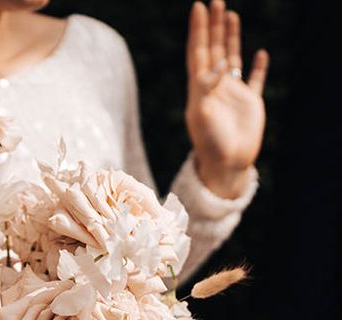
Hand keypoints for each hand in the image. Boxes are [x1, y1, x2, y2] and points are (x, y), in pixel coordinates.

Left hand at [185, 0, 268, 197]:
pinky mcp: (249, 103)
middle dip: (213, 26)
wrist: (225, 165)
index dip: (198, 30)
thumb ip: (206, 88)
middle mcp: (215, 87)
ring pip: (231, 58)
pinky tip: (259, 53)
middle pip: (213, 49)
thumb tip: (218, 62)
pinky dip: (257, 66)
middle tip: (215, 1)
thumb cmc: (210, 143)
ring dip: (230, 37)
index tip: (198, 7)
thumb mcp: (201, 115)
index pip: (198, 52)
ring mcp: (232, 94)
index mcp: (199, 88)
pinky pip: (254, 80)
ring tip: (230, 15)